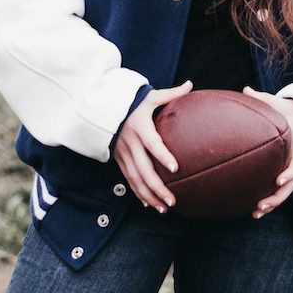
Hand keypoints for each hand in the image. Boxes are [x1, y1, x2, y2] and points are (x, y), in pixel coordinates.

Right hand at [114, 79, 192, 212]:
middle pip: (143, 170)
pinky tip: (149, 204)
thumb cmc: (131, 102)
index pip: (153, 143)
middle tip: (173, 200)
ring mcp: (122, 154)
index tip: (176, 168)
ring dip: (149, 196)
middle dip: (158, 188)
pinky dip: (138, 193)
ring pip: (135, 180)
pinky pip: (128, 180)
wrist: (101, 107)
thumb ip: (171, 93)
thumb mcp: (149, 96)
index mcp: (140, 127)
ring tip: (164, 208)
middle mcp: (130, 143)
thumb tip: (190, 84)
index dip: (163, 155)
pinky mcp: (118, 160)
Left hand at [242, 86, 292, 218]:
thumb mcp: (281, 104)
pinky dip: (272, 199)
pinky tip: (256, 210)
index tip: (278, 180)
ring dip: (273, 203)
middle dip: (278, 196)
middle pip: (292, 183)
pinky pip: (283, 189)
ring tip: (256, 212)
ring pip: (288, 190)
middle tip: (261, 205)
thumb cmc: (292, 111)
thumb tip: (245, 90)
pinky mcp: (290, 172)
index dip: (289, 172)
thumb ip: (264, 99)